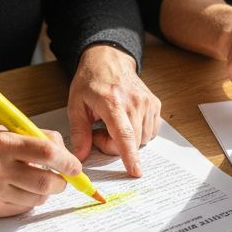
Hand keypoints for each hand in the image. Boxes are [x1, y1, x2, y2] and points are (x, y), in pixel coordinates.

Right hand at [0, 125, 77, 216]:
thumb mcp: (6, 131)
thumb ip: (37, 138)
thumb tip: (66, 153)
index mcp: (2, 143)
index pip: (46, 153)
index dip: (67, 161)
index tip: (75, 167)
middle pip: (44, 182)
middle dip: (61, 183)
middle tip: (63, 179)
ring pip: (36, 199)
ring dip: (45, 193)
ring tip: (39, 182)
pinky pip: (22, 209)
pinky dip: (29, 201)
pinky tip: (21, 190)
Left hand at [66, 44, 160, 176]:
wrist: (109, 59)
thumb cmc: (91, 81)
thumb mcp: (75, 104)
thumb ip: (79, 132)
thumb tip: (81, 156)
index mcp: (112, 102)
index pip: (124, 134)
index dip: (130, 155)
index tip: (135, 171)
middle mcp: (134, 102)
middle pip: (133, 142)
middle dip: (114, 146)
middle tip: (99, 132)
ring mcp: (147, 103)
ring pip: (142, 139)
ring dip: (127, 140)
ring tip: (112, 124)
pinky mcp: (155, 104)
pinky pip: (150, 131)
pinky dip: (138, 133)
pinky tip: (126, 122)